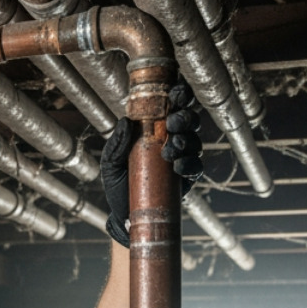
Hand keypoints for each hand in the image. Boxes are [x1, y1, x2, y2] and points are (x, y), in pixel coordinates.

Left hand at [98, 79, 204, 247]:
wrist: (124, 214)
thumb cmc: (118, 183)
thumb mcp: (110, 162)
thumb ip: (117, 143)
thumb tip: (126, 122)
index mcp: (155, 129)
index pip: (172, 106)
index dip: (180, 95)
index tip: (176, 93)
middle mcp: (172, 140)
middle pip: (189, 120)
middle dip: (184, 117)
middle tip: (172, 123)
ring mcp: (181, 159)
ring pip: (195, 141)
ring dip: (186, 140)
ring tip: (170, 149)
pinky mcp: (186, 178)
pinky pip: (196, 167)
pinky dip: (190, 164)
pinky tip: (178, 166)